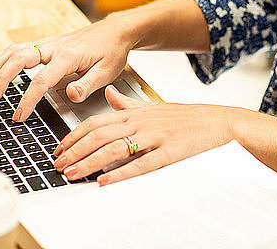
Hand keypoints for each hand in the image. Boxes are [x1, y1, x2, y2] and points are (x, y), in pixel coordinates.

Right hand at [0, 17, 135, 120]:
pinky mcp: (45, 44)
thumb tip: (71, 95)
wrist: (115, 31)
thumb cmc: (112, 51)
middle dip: (2, 78)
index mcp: (69, 56)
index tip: (18, 115)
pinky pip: (17, 48)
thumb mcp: (107, 72)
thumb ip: (88, 85)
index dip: (27, 99)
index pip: (42, 79)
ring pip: (14, 52)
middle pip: (19, 59)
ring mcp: (48, 44)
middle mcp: (54, 47)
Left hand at [53, 85, 233, 185]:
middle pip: (99, 135)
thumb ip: (128, 103)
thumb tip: (110, 94)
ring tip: (72, 174)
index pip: (95, 122)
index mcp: (135, 113)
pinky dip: (120, 173)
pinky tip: (105, 182)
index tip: (59, 149)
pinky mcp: (168, 152)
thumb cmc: (185, 118)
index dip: (73, 137)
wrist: (218, 122)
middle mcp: (141, 122)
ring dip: (89, 162)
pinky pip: (140, 164)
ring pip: (114, 149)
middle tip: (58, 165)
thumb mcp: (153, 106)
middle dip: (74, 151)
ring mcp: (154, 136)